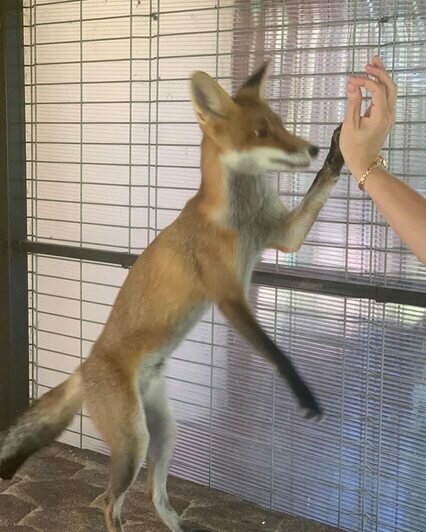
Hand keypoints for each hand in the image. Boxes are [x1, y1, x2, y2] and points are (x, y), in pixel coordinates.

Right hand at [339, 55, 397, 179]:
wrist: (364, 163)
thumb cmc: (355, 148)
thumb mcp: (349, 125)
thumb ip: (352, 103)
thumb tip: (353, 85)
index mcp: (380, 115)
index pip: (376, 89)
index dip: (364, 81)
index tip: (351, 80)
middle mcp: (389, 113)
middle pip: (389, 85)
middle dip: (380, 72)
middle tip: (369, 62)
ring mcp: (389, 116)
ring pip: (390, 90)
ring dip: (382, 77)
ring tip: (372, 65)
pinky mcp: (385, 118)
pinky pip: (387, 97)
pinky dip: (381, 87)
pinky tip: (373, 82)